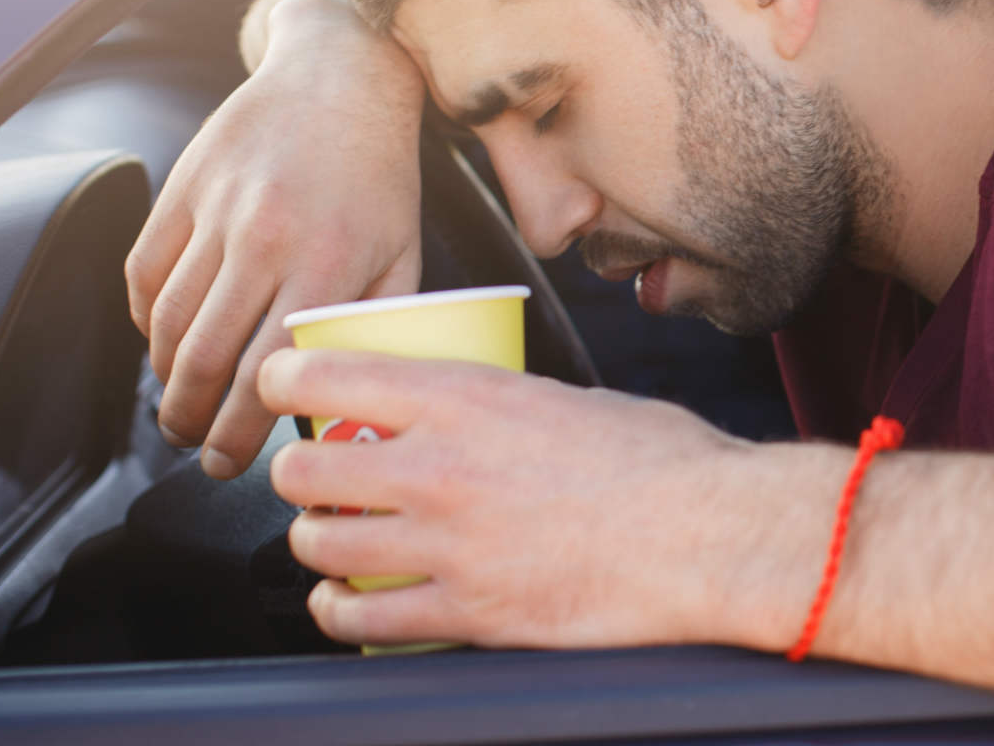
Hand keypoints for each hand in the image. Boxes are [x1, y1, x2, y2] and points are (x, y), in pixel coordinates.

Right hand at [126, 0, 425, 477]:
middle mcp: (265, 240)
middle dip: (193, 419)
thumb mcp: (404, 252)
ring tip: (179, 406)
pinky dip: (146, 319)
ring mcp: (217, 212)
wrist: (341, 77)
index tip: (229, 465)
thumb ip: (378, 323)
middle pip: (207, 359)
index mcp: (327, 264)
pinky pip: (144, 272)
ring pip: (168, 322)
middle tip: (195, 446)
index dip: (241, 432)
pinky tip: (165, 342)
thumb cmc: (380, 175)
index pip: (269, 374)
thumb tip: (351, 396)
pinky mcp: (182, 187)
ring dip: (166, 378)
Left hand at [257, 348, 810, 649]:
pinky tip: (345, 603)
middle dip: (298, 471)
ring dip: (315, 541)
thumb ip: (504, 406)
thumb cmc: (664, 462)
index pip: (323, 375)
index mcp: (465, 397)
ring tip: (331, 539)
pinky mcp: (467, 612)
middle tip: (317, 474)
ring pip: (319, 545)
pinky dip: (338, 611)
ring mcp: (447, 545)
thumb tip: (477, 415)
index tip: (283, 387)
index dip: (283, 378)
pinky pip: (362, 618)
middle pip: (303, 468)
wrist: (709, 534)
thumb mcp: (571, 398)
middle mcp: (439, 467)